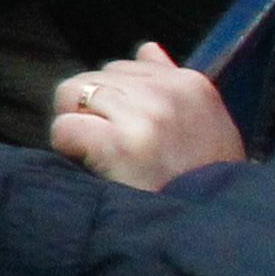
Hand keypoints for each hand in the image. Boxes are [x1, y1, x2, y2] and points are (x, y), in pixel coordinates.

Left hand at [50, 43, 243, 189]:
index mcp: (190, 84)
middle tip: (107, 146)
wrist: (209, 226)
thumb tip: (146, 48)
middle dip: (89, 111)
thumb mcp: (204, 124)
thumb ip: (170, 82)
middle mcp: (167, 94)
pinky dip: (66, 146)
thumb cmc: (202, 177)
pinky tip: (89, 164)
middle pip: (92, 78)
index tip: (123, 130)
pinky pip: (65, 127)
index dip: (110, 100)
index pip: (122, 67)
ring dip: (76, 127)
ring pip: (72, 95)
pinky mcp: (120, 143)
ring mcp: (145, 117)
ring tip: (98, 155)